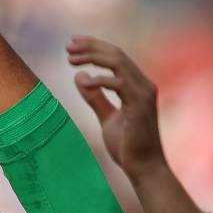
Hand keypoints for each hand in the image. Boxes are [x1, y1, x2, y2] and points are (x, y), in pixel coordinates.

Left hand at [67, 35, 165, 176]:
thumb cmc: (128, 145)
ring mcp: (144, 93)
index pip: (116, 57)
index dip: (95, 47)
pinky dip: (100, 80)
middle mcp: (143, 85)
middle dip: (91, 47)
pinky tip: (85, 83)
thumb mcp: (106, 117)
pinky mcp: (140, 105)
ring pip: (119, 63)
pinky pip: (120, 83)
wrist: (143, 167)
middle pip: (117, 54)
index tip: (72, 45)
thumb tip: (80, 76)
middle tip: (68, 46)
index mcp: (137, 86)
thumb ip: (94, 98)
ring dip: (93, 57)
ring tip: (71, 59)